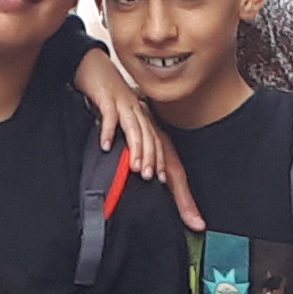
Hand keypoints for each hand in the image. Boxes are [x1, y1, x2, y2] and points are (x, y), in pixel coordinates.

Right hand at [76, 46, 203, 233]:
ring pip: (138, 130)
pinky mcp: (110, 99)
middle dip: (158, 166)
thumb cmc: (113, 104)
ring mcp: (129, 108)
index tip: (194, 221)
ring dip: (138, 150)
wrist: (98, 72)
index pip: (172, 164)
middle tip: (154, 184)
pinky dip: (109, 130)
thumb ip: (134, 160)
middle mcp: (146, 120)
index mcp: (153, 132)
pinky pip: (111, 116)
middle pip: (158, 146)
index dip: (182, 192)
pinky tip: (105, 145)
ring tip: (136, 168)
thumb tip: (141, 192)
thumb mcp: (127, 133)